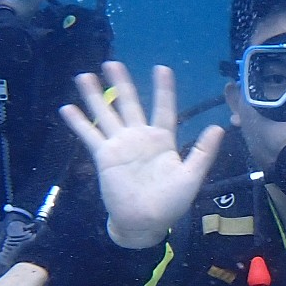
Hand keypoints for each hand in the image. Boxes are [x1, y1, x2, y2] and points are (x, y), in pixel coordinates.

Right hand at [60, 62, 224, 249]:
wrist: (145, 221)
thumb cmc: (171, 202)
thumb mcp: (191, 176)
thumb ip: (202, 152)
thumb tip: (219, 127)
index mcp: (163, 140)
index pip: (163, 108)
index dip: (163, 89)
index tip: (162, 68)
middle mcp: (140, 137)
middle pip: (130, 103)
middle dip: (121, 83)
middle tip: (112, 63)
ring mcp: (120, 145)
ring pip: (106, 114)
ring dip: (95, 96)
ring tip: (84, 76)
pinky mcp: (104, 156)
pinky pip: (90, 135)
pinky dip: (79, 122)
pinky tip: (67, 108)